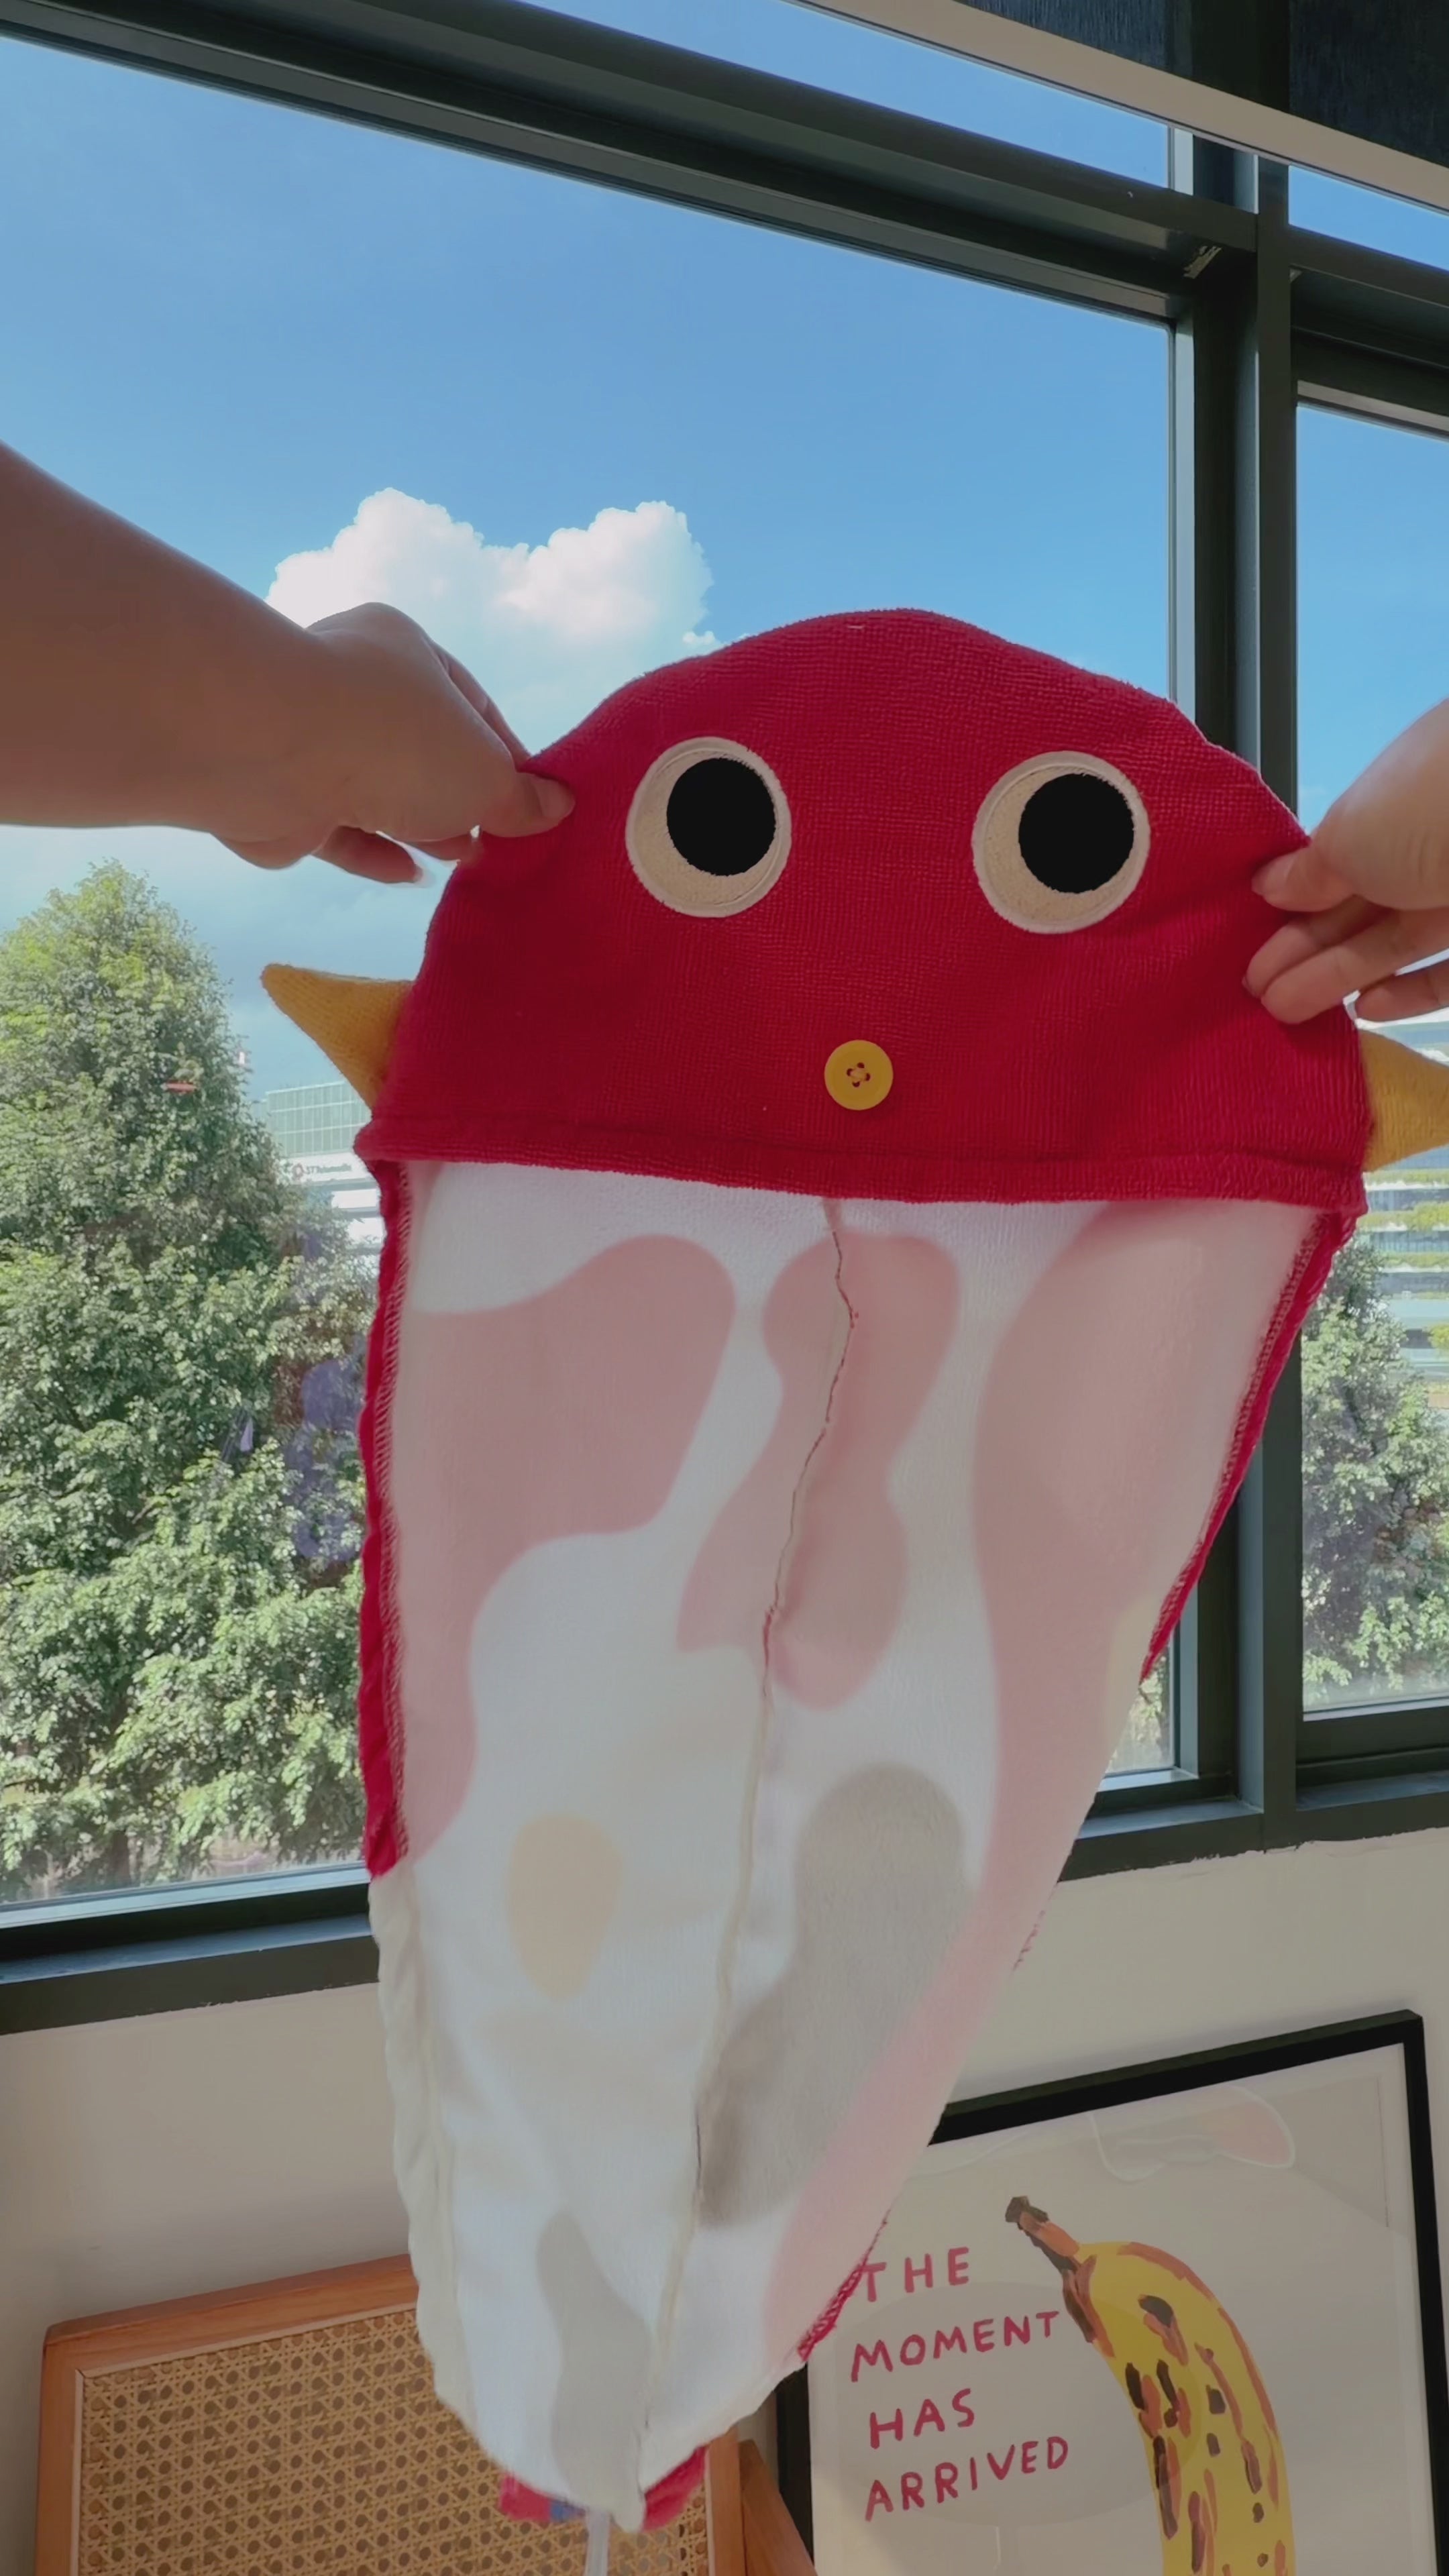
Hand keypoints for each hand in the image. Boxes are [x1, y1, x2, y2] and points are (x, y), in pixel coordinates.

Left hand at [223, 603, 572, 883]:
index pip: (466, 701)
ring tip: (459, 858)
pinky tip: (409, 876)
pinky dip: (373, 850)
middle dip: (457, 795)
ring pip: (376, 788)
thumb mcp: (484, 771)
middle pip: (419, 747)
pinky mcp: (280, 795)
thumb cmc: (396, 740)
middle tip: (493, 838)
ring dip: (417, 825)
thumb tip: (557, 807)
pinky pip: (337, 826)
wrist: (270, 751)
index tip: (531, 801)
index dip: (504, 754)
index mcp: (401, 647)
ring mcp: (309, 739)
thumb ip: (520, 796)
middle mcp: (350, 683)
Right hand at [1246, 697, 1448, 1022]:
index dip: (1290, 903)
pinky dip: (1410, 993)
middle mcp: (1429, 842)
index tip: (1250, 942)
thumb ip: (1308, 872)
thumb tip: (1267, 886)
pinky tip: (1367, 1011)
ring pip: (1396, 942)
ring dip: (1339, 977)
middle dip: (1303, 949)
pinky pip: (1448, 969)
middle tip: (1254, 992)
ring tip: (1286, 1012)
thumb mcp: (1351, 834)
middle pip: (1357, 906)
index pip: (1334, 858)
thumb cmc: (1432, 806)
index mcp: (1394, 798)